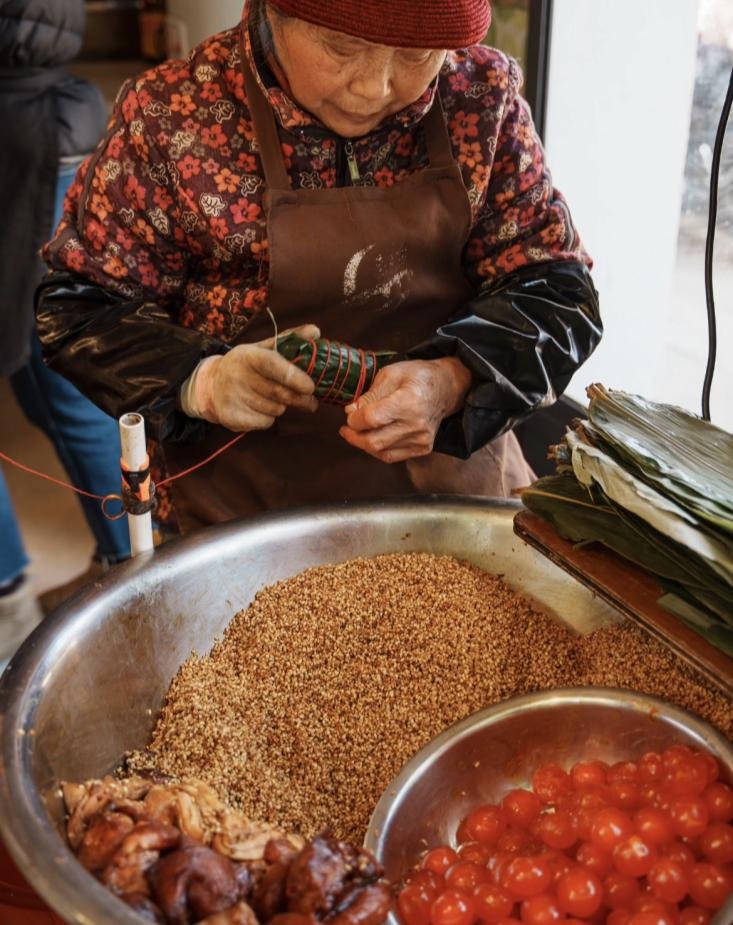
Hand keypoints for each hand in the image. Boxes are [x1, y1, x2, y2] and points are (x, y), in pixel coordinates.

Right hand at [197, 324, 319, 431]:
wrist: (211, 385)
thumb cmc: (247, 365)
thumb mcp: (264, 349)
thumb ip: (290, 340)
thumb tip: (316, 332)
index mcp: (247, 355)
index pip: (272, 364)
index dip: (293, 376)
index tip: (310, 387)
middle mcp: (237, 375)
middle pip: (278, 393)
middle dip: (299, 399)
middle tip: (311, 401)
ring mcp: (232, 397)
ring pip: (275, 409)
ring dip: (281, 406)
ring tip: (271, 398)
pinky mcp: (231, 417)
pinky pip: (265, 422)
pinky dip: (269, 417)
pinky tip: (259, 408)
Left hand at [339, 357, 471, 462]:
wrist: (446, 388)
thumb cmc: (418, 377)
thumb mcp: (391, 375)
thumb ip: (369, 395)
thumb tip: (350, 413)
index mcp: (409, 401)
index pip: (372, 419)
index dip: (354, 420)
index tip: (349, 416)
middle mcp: (417, 424)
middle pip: (374, 441)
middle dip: (354, 437)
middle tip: (346, 429)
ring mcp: (422, 439)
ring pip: (381, 452)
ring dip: (364, 444)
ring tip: (359, 433)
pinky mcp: (423, 448)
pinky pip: (392, 456)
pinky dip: (378, 450)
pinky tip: (374, 438)